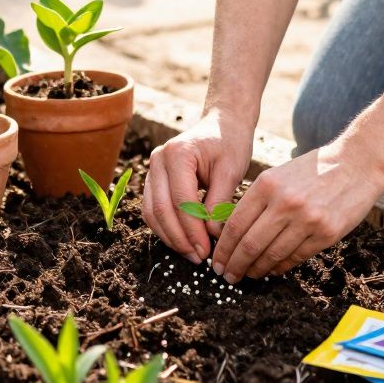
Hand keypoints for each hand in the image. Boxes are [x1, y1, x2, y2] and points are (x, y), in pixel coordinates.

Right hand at [141, 112, 253, 263]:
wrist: (222, 125)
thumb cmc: (230, 144)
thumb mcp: (231, 170)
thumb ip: (219, 202)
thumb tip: (210, 236)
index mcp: (177, 153)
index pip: (181, 200)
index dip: (193, 229)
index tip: (208, 250)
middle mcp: (158, 159)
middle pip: (161, 208)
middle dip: (180, 238)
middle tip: (199, 257)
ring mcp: (152, 169)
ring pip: (152, 212)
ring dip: (170, 237)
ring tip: (191, 254)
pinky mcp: (154, 179)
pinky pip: (152, 209)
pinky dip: (165, 228)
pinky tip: (183, 242)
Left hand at [211, 141, 383, 282]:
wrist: (355, 165)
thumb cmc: (311, 171)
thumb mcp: (277, 175)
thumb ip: (256, 201)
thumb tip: (231, 234)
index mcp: (267, 185)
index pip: (236, 225)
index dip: (223, 249)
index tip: (216, 262)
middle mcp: (285, 203)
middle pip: (250, 245)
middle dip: (235, 265)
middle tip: (227, 275)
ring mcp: (307, 220)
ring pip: (272, 255)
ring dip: (256, 269)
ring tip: (248, 275)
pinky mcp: (326, 234)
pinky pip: (295, 257)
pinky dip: (280, 267)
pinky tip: (271, 269)